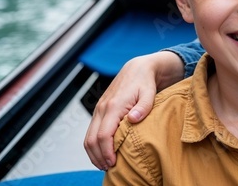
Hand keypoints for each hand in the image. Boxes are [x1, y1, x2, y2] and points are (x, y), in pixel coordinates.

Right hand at [84, 51, 183, 168]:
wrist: (137, 69)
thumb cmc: (145, 82)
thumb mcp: (149, 94)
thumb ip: (143, 107)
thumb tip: (133, 119)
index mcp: (113, 106)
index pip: (103, 135)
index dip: (106, 152)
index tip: (114, 164)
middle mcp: (102, 108)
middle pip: (91, 140)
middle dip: (98, 157)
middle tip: (109, 168)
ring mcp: (99, 109)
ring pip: (88, 138)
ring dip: (94, 154)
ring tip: (105, 165)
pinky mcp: (99, 111)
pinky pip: (91, 132)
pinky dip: (94, 145)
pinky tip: (104, 153)